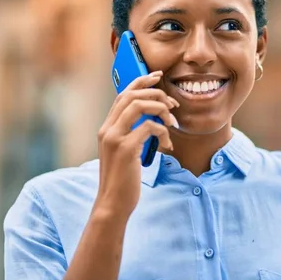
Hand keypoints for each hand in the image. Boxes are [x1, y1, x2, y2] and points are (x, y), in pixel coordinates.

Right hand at [94, 71, 178, 218]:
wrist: (113, 203)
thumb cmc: (123, 179)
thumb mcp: (125, 151)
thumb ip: (132, 134)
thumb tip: (154, 119)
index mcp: (107, 127)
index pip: (123, 94)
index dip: (141, 81)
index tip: (157, 76)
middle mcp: (107, 129)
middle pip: (131, 95)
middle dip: (156, 93)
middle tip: (173, 104)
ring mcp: (114, 138)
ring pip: (139, 105)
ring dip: (160, 109)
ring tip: (172, 123)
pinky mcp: (125, 149)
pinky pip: (149, 127)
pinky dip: (162, 131)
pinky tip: (167, 145)